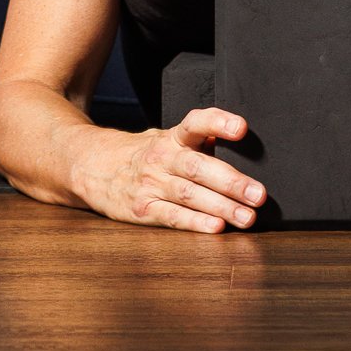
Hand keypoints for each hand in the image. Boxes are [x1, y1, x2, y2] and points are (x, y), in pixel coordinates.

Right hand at [82, 107, 266, 235]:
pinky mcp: (142, 209)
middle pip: (198, 167)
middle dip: (231, 182)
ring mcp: (150, 184)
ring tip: (247, 217)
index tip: (242, 128)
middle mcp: (161, 157)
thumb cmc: (142, 154)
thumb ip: (198, 143)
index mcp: (171, 137)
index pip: (195, 123)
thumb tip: (236, 144)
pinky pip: (172, 217)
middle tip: (259, 194)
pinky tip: (216, 228)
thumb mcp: (167, 140)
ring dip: (221, 207)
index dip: (218, 122)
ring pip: (189, 195)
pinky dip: (195, 223)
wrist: (91, 167)